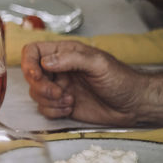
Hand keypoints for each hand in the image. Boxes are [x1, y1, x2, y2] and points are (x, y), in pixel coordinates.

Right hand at [21, 40, 146, 125]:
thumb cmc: (121, 80)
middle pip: (31, 75)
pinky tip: (70, 108)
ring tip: (69, 100)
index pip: (33, 51)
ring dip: (49, 100)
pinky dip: (54, 111)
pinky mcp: (62, 105)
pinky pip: (44, 109)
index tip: (36, 75)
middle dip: (41, 86)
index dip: (28, 62)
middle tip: (58, 92)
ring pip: (36, 93)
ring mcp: (59, 87)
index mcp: (65, 53)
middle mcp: (58, 69)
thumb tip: (46, 62)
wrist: (133, 105)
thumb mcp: (98, 64)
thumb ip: (71, 59)